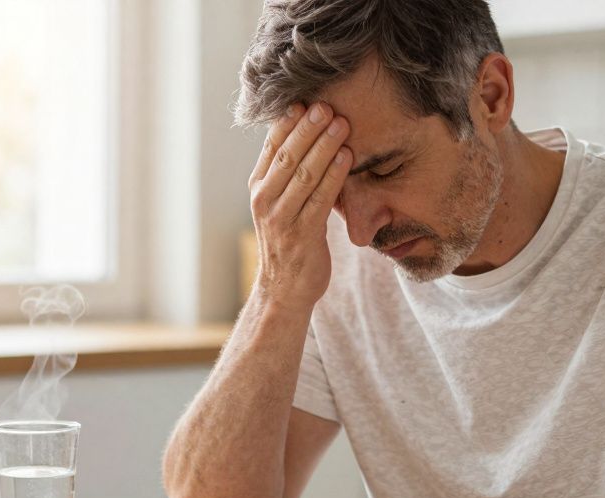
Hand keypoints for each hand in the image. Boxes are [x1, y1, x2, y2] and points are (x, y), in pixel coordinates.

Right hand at [247, 101, 352, 311]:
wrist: (285, 289)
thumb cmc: (289, 242)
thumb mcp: (280, 205)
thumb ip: (288, 175)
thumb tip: (307, 136)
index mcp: (258, 188)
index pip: (271, 147)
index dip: (288, 122)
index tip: (305, 100)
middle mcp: (265, 200)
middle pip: (287, 156)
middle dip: (308, 128)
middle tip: (327, 105)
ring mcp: (282, 218)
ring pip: (303, 174)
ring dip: (324, 146)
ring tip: (342, 124)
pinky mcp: (302, 234)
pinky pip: (320, 198)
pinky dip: (334, 176)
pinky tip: (347, 157)